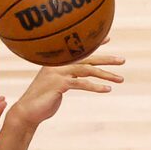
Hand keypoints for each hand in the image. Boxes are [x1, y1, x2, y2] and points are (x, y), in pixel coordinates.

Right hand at [8, 53, 124, 127]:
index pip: (79, 50)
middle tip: (122, 60)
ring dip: (106, 74)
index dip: (94, 43)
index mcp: (57, 61)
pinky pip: (82, 84)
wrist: (27, 111)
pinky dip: (95, 87)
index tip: (108, 38)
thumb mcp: (55, 85)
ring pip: (87, 69)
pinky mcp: (60, 84)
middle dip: (107, 59)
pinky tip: (107, 89)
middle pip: (87, 58)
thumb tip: (78, 77)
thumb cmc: (42, 100)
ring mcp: (58, 72)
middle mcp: (58, 63)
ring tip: (120, 79)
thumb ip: (66, 78)